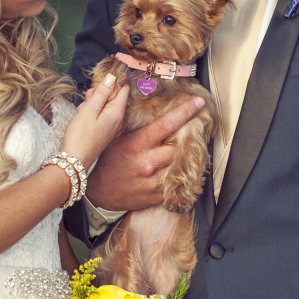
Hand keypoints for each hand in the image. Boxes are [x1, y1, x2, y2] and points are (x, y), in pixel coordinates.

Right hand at [62, 75, 128, 171]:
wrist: (75, 159)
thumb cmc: (81, 135)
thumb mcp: (90, 110)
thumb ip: (102, 93)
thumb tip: (113, 77)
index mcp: (116, 112)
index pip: (124, 89)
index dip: (116, 79)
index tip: (105, 75)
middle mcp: (117, 119)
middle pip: (113, 96)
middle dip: (100, 92)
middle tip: (88, 97)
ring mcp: (110, 126)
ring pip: (104, 105)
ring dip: (92, 103)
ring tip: (82, 111)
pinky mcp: (103, 131)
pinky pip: (99, 115)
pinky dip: (91, 113)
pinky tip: (82, 118)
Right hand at [86, 96, 205, 210]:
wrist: (101, 192)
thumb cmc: (110, 162)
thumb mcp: (118, 139)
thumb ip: (136, 125)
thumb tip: (153, 104)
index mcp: (137, 145)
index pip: (167, 124)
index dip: (185, 112)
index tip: (198, 103)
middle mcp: (147, 163)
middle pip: (179, 146)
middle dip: (182, 140)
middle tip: (180, 137)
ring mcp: (153, 181)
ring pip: (180, 165)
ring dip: (180, 158)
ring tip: (172, 155)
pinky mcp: (157, 196)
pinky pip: (177, 183)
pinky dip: (176, 175)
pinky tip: (169, 171)